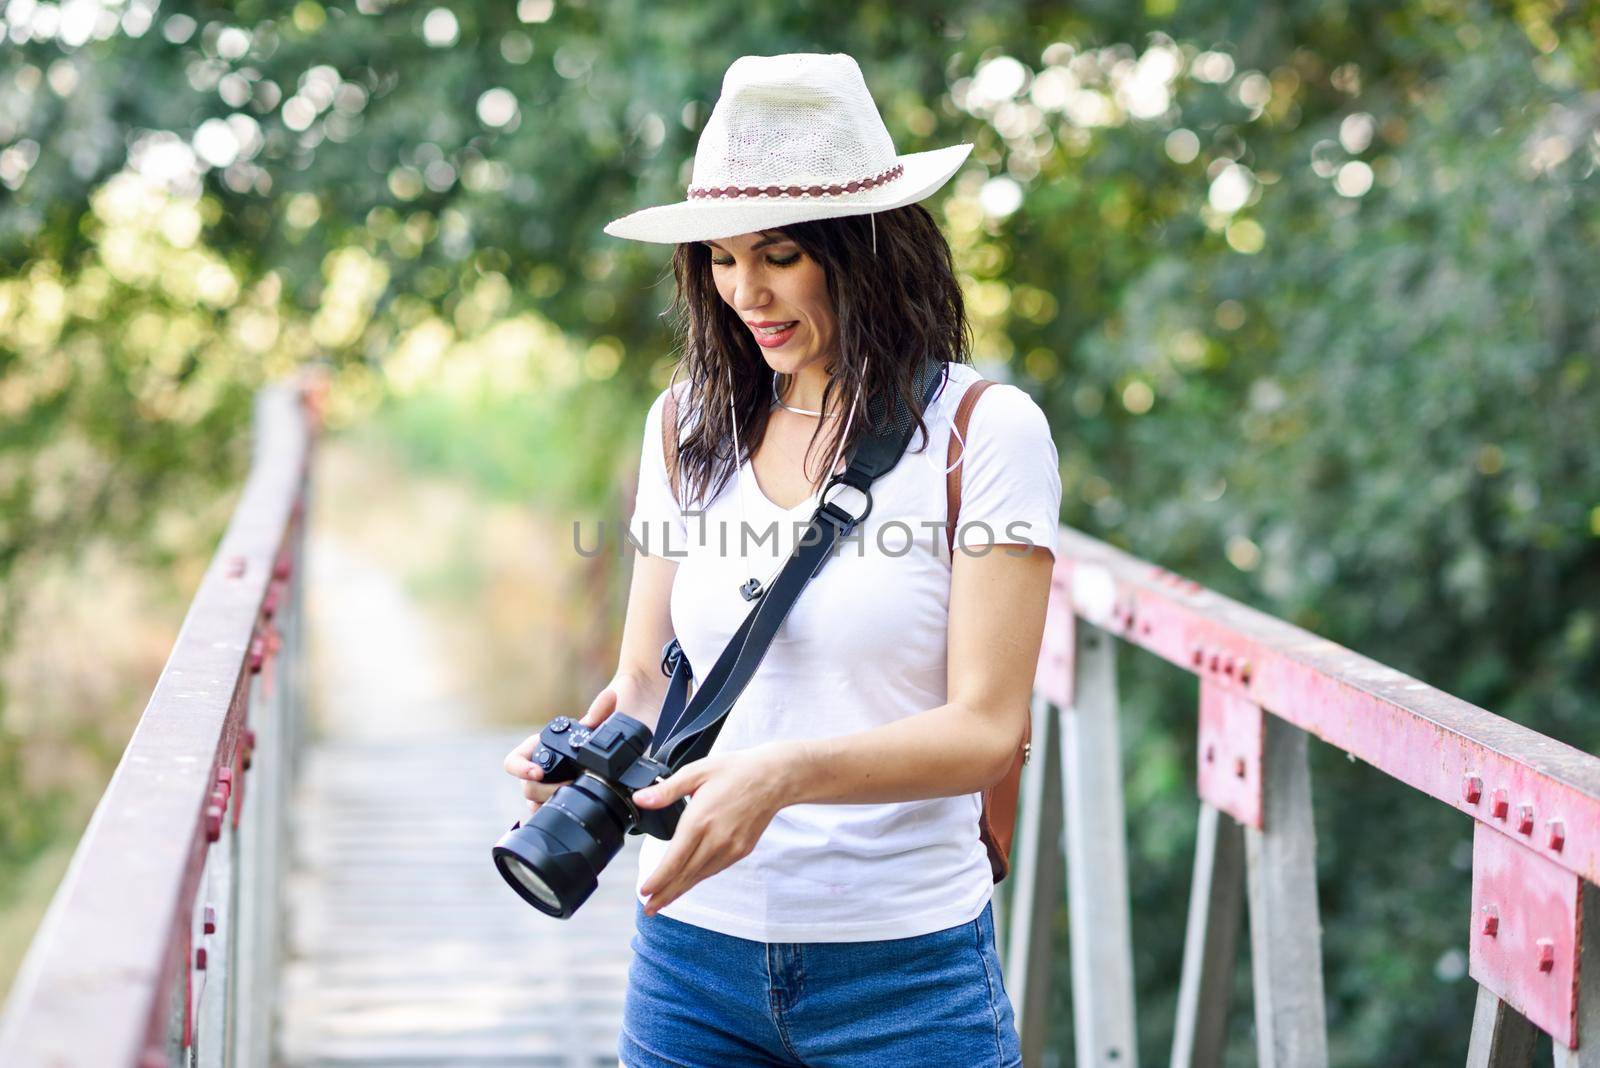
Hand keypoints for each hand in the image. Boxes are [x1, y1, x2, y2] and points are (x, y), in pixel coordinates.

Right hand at [503, 686, 619, 813]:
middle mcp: (531, 773)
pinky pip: (543, 814)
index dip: (521, 769)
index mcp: (533, 752)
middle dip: (546, 790)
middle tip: (571, 787)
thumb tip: (611, 695)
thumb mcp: (589, 730)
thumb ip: (598, 713)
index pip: (512, 762)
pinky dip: (553, 814)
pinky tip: (568, 813)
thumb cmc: (582, 742)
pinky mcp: (547, 805)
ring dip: (550, 803)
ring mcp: (538, 792)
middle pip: (527, 787)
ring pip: (534, 804)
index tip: (538, 772)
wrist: (592, 762)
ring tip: (572, 799)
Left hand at [633, 742, 797, 915]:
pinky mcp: (741, 851)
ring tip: (663, 901)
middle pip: (685, 875)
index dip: (658, 880)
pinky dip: (699, 878)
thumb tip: (640, 799)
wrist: (774, 778)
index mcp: (700, 821)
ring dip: (680, 890)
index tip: (644, 891)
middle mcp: (715, 840)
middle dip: (664, 894)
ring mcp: (730, 848)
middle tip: (649, 909)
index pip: (674, 861)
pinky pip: (715, 869)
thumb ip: (666, 791)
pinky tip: (689, 882)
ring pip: (700, 876)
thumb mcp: (696, 772)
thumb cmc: (736, 771)